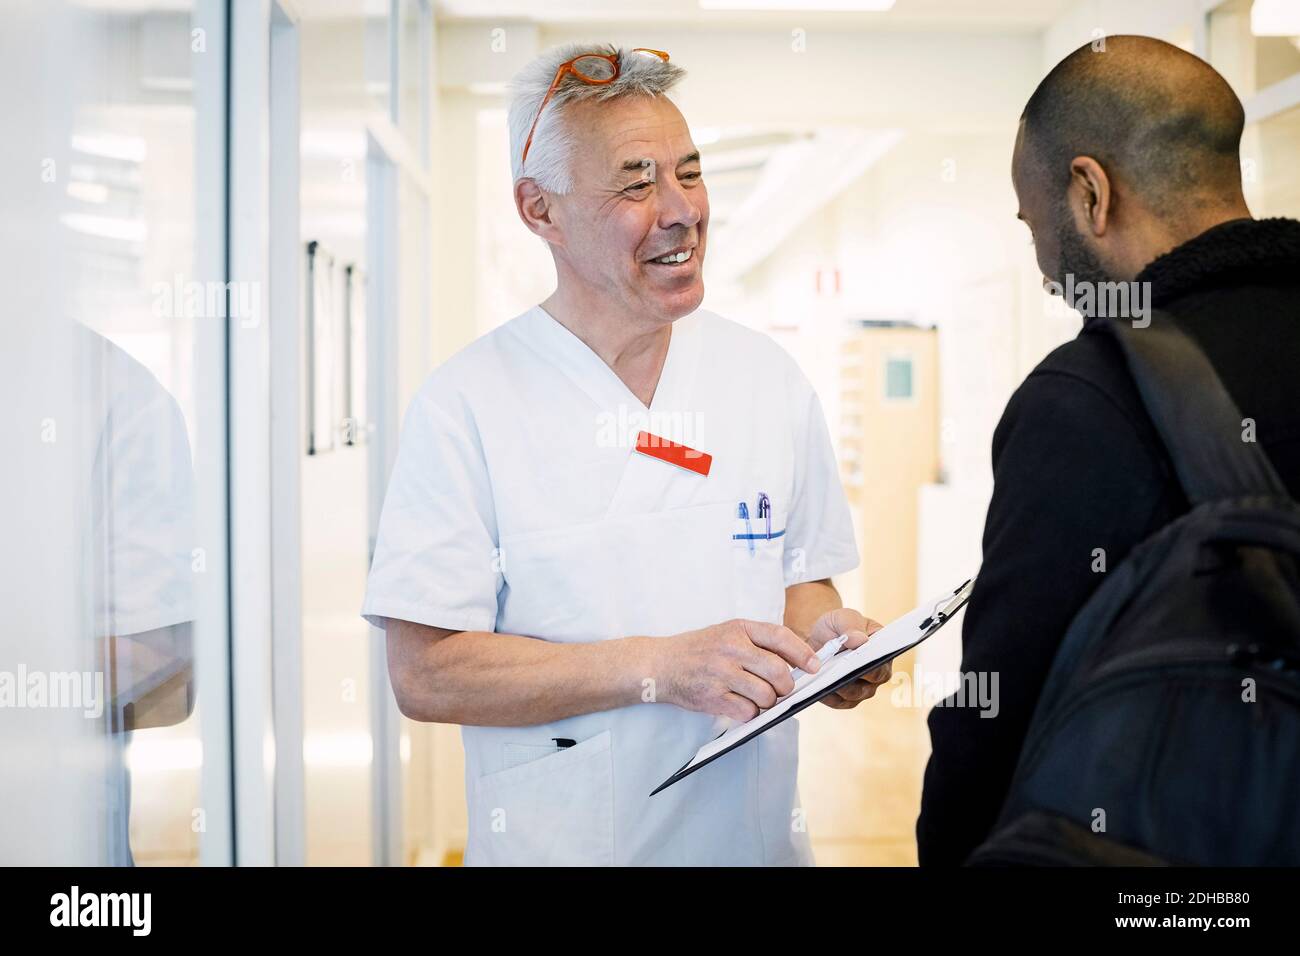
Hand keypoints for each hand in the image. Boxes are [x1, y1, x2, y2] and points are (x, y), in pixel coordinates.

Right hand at [656, 619, 822, 721]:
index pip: (780, 637)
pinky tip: (740, 705)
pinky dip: (750, 713)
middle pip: (779, 672)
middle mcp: (731, 648)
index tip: (814, 665)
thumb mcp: (728, 633)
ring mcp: (722, 673)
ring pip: (767, 696)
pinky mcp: (713, 697)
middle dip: (786, 686)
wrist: (660, 665)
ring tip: (757, 697)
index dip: (802, 653)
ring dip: (768, 702)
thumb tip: (796, 661)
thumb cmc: (699, 650)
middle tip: (781, 689)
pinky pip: (748, 712)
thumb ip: (758, 642)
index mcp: (738, 628)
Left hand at [807, 607, 888, 709]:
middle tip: (837, 672)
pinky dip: (826, 695)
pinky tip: (816, 688)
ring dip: (838, 687)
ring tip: (824, 678)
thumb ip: (851, 624)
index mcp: (883, 653)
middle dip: (852, 678)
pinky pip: (836, 701)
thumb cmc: (837, 627)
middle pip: (868, 685)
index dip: (872, 666)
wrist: (818, 638)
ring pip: (852, 695)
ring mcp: (861, 689)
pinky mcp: (844, 699)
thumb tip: (860, 639)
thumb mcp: (843, 617)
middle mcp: (876, 675)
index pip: (882, 666)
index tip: (860, 662)